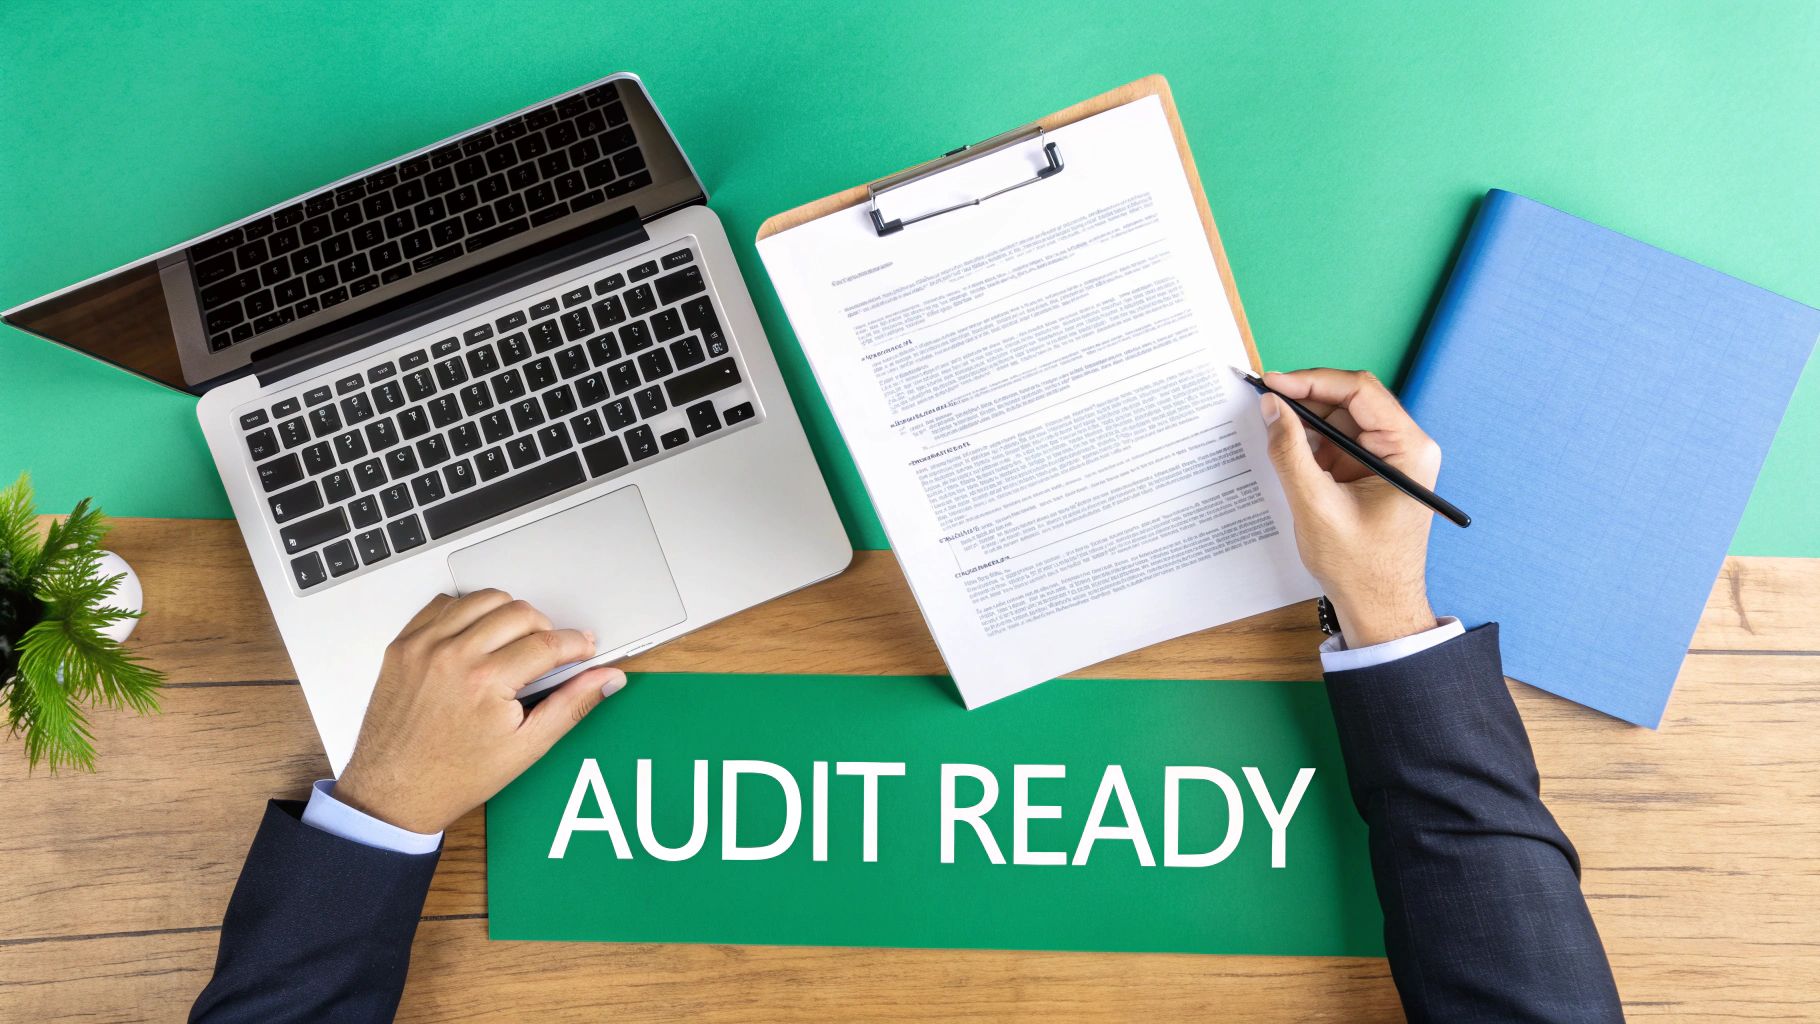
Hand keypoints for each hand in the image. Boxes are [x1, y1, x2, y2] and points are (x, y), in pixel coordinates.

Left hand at [333, 590, 626, 833]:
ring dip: (508, 614)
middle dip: (545, 628)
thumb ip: (572, 705)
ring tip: (514, 643)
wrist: (393, 794)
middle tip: (548, 653)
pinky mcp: (403, 645)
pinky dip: (467, 613)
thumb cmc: (454, 776)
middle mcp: (453, 655)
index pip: (548, 642)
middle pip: (519, 612)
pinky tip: (476, 637)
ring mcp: (423, 646)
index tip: (583, 648)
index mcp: (486, 681)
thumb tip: (607, 679)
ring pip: (484, 599)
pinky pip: (443, 604)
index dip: (575, 643)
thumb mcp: (526, 748)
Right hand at [1259, 368, 1441, 647]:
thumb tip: (1271, 407)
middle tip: (1263, 401)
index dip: (1313, 382)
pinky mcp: (1370, 473)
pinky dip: (1309, 444)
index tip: (1273, 384)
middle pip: (1350, 402)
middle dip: (1305, 400)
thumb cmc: (1360, 567)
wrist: (1378, 608)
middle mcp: (1405, 447)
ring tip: (1267, 426)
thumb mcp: (1316, 506)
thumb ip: (1291, 452)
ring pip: (1341, 421)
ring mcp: (1388, 460)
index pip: (1361, 392)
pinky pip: (1338, 444)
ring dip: (1305, 423)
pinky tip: (1283, 447)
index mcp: (1408, 450)